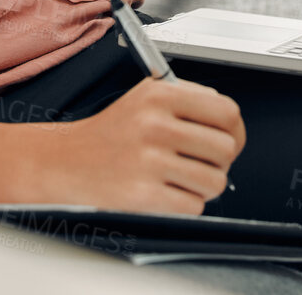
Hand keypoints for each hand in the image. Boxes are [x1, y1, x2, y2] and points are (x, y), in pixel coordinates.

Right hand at [48, 76, 245, 214]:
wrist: (67, 161)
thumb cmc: (111, 133)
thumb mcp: (144, 97)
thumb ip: (189, 101)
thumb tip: (231, 123)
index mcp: (160, 95)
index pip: (227, 112)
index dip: (234, 131)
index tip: (228, 140)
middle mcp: (154, 124)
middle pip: (226, 149)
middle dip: (219, 162)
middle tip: (200, 163)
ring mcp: (149, 161)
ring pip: (215, 181)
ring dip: (204, 186)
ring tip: (182, 179)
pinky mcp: (144, 195)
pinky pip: (194, 206)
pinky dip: (186, 204)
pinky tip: (166, 192)